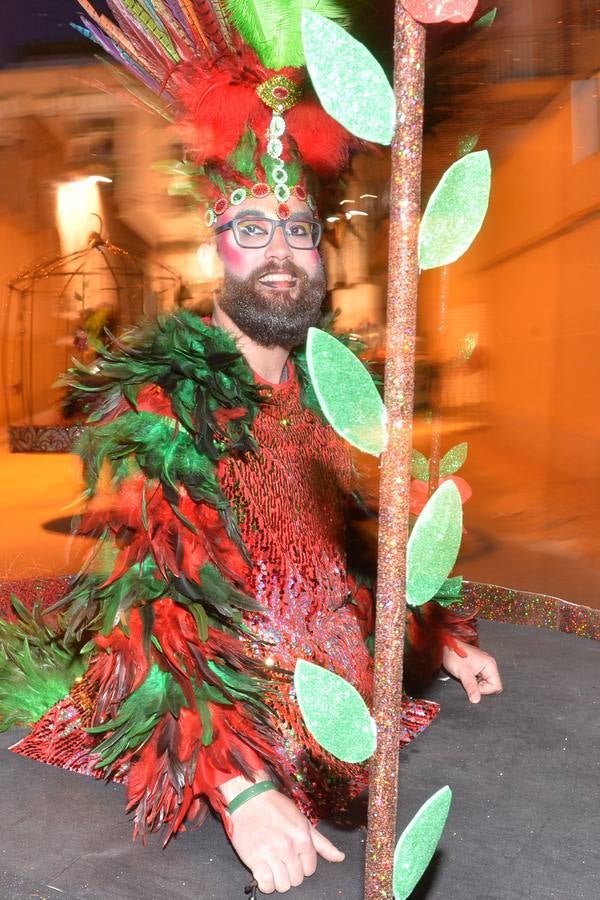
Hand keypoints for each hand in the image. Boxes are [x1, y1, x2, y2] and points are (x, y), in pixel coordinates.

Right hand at [225, 783, 343, 893]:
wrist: (250, 798)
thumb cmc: (277, 808)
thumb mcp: (302, 821)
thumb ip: (322, 843)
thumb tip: (340, 857)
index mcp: (303, 838)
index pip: (310, 869)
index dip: (302, 865)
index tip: (294, 856)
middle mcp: (288, 847)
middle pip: (297, 879)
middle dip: (291, 872)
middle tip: (282, 860)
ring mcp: (271, 853)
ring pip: (283, 885)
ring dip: (279, 880)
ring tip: (273, 867)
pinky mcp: (254, 859)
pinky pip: (266, 885)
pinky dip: (266, 884)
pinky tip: (264, 873)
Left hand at [442, 640, 502, 703]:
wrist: (446, 646)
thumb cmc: (454, 654)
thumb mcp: (463, 672)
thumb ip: (471, 686)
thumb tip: (476, 700)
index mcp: (490, 665)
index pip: (496, 686)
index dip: (485, 690)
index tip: (474, 687)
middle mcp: (489, 665)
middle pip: (491, 685)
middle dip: (480, 688)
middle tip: (469, 682)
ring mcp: (483, 666)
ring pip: (485, 683)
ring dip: (476, 684)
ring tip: (467, 678)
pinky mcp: (477, 668)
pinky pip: (479, 679)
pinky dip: (473, 681)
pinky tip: (466, 677)